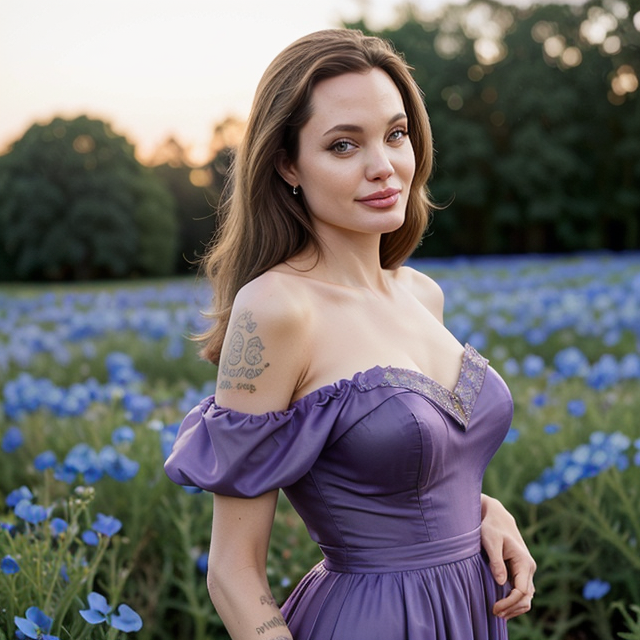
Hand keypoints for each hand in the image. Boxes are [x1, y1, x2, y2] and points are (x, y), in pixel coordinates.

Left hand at [480, 495, 535, 619]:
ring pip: (527, 596)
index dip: (509, 602)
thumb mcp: (490, 541)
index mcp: (524, 561)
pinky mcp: (520, 571)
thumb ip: (496, 561)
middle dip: (512, 608)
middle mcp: (529, 567)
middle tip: (494, 613)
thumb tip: (501, 582)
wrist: (497, 517)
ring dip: (514, 607)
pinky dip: (514, 601)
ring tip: (498, 612)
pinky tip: (502, 605)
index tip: (495, 608)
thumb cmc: (491, 527)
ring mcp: (526, 570)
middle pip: (527, 597)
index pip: (522, 591)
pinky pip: (522, 591)